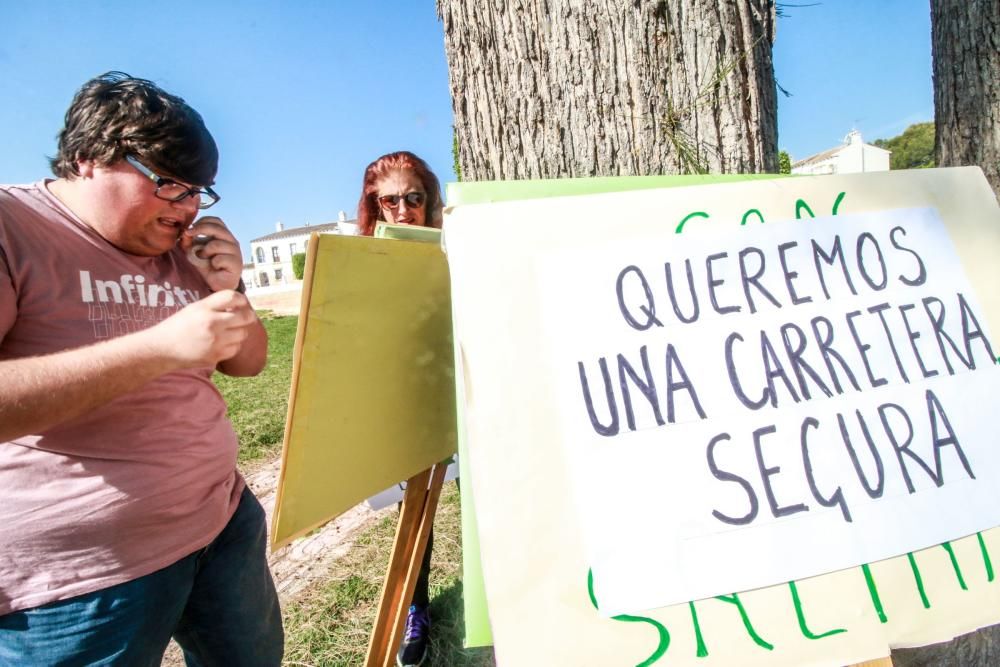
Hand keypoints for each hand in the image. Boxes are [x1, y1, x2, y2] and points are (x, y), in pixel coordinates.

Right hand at [142, 290, 258, 369]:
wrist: (161, 349)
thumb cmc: (178, 327)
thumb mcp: (193, 309)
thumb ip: (215, 306)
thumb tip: (240, 304)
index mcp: (203, 308)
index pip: (232, 297)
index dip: (241, 299)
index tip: (242, 302)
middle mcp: (211, 323)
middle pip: (245, 316)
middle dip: (248, 316)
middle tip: (245, 317)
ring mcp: (214, 341)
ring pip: (243, 334)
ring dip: (239, 332)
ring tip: (229, 331)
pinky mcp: (215, 356)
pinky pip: (235, 348)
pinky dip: (233, 345)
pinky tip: (223, 343)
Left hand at [179, 216, 243, 292]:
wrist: (217, 284)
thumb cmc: (207, 266)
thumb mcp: (194, 251)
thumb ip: (188, 242)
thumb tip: (185, 233)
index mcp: (223, 236)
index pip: (216, 221)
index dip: (202, 222)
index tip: (190, 229)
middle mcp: (231, 241)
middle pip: (217, 228)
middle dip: (200, 229)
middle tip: (188, 235)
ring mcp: (236, 252)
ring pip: (216, 244)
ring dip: (205, 252)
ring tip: (205, 259)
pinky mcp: (237, 264)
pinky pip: (219, 259)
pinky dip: (213, 264)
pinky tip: (215, 268)